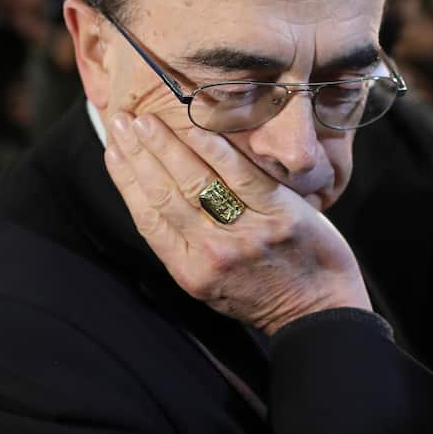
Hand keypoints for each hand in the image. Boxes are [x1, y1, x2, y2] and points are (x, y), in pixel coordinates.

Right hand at [103, 111, 369, 333]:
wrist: (319, 313)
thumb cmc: (266, 294)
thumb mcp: (212, 285)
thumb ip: (187, 247)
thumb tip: (157, 199)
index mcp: (189, 272)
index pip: (147, 217)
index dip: (126, 180)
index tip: (112, 149)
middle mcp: (212, 253)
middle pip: (165, 194)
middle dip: (139, 154)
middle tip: (122, 121)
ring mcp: (246, 233)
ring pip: (195, 182)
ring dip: (166, 146)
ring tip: (146, 120)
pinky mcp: (279, 216)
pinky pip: (241, 176)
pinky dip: (215, 150)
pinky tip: (196, 127)